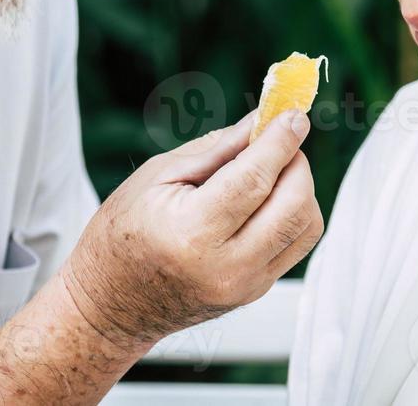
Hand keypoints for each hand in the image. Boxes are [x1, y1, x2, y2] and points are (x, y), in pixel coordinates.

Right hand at [58, 107, 322, 348]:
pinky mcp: (256, 291)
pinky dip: (292, 213)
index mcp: (192, 233)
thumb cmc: (123, 231)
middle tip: (280, 139)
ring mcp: (245, 285)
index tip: (294, 114)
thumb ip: (218, 148)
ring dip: (300, 188)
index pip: (255, 180)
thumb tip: (263, 120)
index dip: (280, 141)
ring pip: (306, 226)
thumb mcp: (158, 175)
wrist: (111, 303)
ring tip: (270, 170)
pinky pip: (296, 245)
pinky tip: (266, 199)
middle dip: (296, 162)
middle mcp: (226, 266)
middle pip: (294, 205)